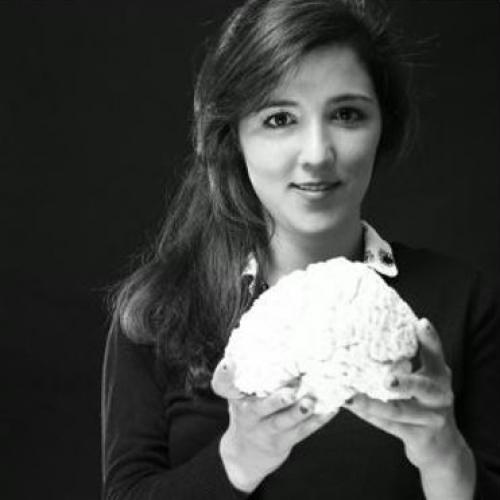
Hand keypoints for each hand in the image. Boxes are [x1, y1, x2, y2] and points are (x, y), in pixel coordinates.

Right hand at [213, 361, 336, 492]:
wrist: (245, 454)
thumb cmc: (247, 412)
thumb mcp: (237, 394)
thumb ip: (242, 374)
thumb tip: (255, 345)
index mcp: (238, 400)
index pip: (228, 386)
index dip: (226, 374)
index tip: (230, 364)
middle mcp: (250, 415)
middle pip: (261, 408)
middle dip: (276, 400)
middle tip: (290, 390)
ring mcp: (267, 431)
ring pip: (284, 422)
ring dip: (300, 412)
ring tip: (311, 402)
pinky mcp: (284, 441)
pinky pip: (302, 431)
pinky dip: (318, 421)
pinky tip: (330, 409)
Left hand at [345, 318, 469, 471]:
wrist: (441, 445)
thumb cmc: (425, 401)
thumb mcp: (426, 377)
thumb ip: (410, 357)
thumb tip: (377, 330)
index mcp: (439, 376)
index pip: (436, 355)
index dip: (430, 340)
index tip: (420, 323)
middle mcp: (439, 397)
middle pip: (424, 388)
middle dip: (407, 383)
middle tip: (388, 379)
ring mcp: (429, 419)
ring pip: (400, 411)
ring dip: (374, 404)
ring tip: (351, 397)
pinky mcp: (416, 437)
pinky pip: (388, 425)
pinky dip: (368, 414)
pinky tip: (350, 405)